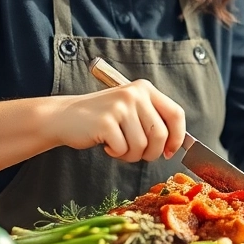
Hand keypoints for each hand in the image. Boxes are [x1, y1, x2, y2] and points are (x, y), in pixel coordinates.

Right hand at [52, 79, 185, 162]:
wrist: (66, 116)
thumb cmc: (102, 118)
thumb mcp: (131, 110)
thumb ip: (153, 120)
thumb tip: (176, 146)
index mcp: (145, 89)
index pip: (176, 114)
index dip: (177, 137)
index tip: (170, 151)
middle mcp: (135, 94)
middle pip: (160, 134)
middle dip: (151, 153)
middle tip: (137, 154)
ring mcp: (120, 107)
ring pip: (142, 145)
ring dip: (131, 155)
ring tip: (118, 146)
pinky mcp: (106, 122)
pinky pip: (123, 149)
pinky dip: (116, 154)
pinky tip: (106, 144)